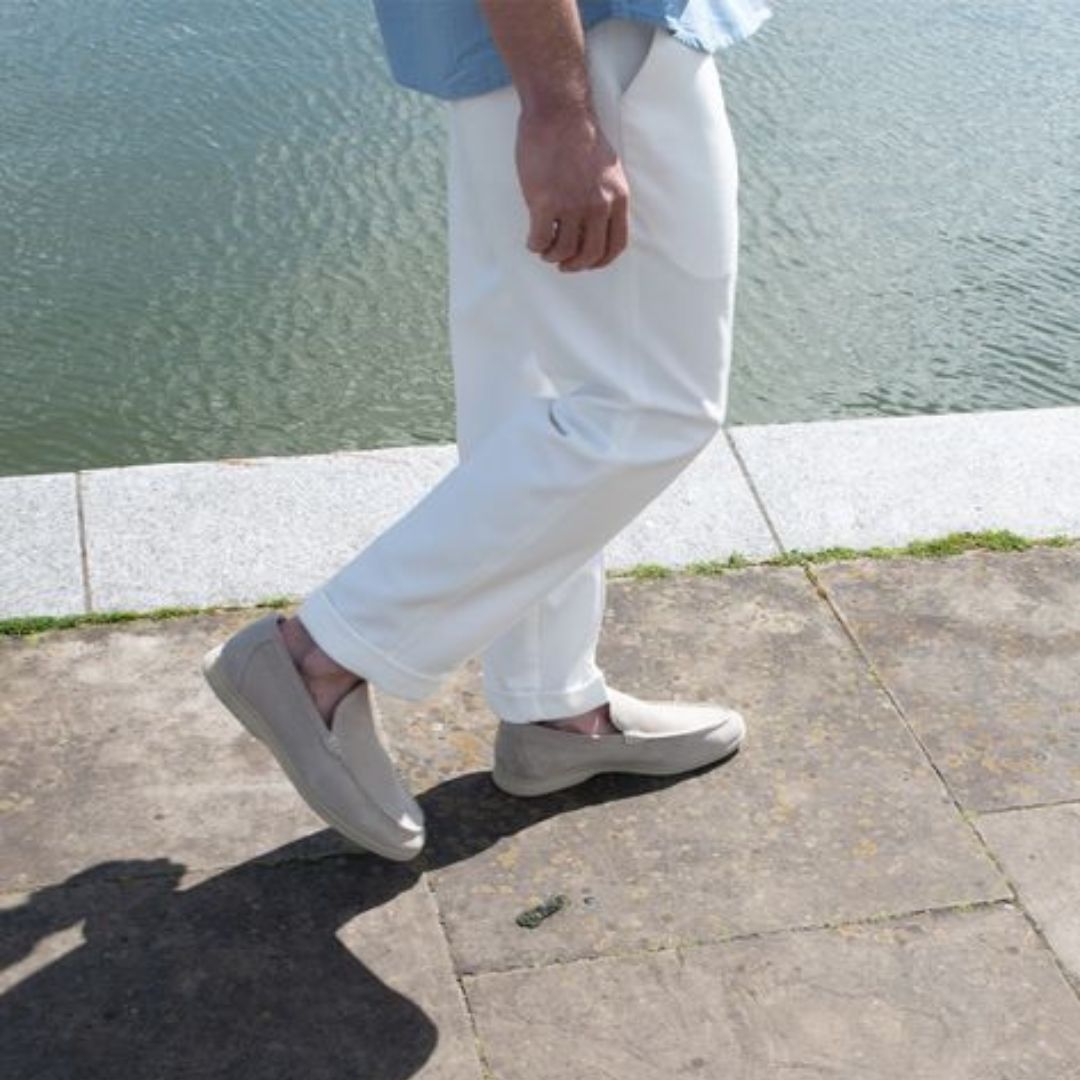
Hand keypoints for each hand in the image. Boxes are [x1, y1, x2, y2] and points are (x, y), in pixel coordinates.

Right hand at [516, 106, 629, 271]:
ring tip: (545, 249)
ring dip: (552, 255)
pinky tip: (532, 239)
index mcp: (617, 198)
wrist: (558, 112)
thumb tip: (596, 222)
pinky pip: (540, 240)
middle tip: (562, 263)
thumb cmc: (579, 135)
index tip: (588, 262)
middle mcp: (598, 206)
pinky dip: (535, 245)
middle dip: (575, 265)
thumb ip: (606, 196)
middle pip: (590, 254)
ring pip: (563, 251)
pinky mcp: (545, 202)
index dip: (600, 261)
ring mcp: (571, 205)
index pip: (616, 245)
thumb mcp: (608, 169)